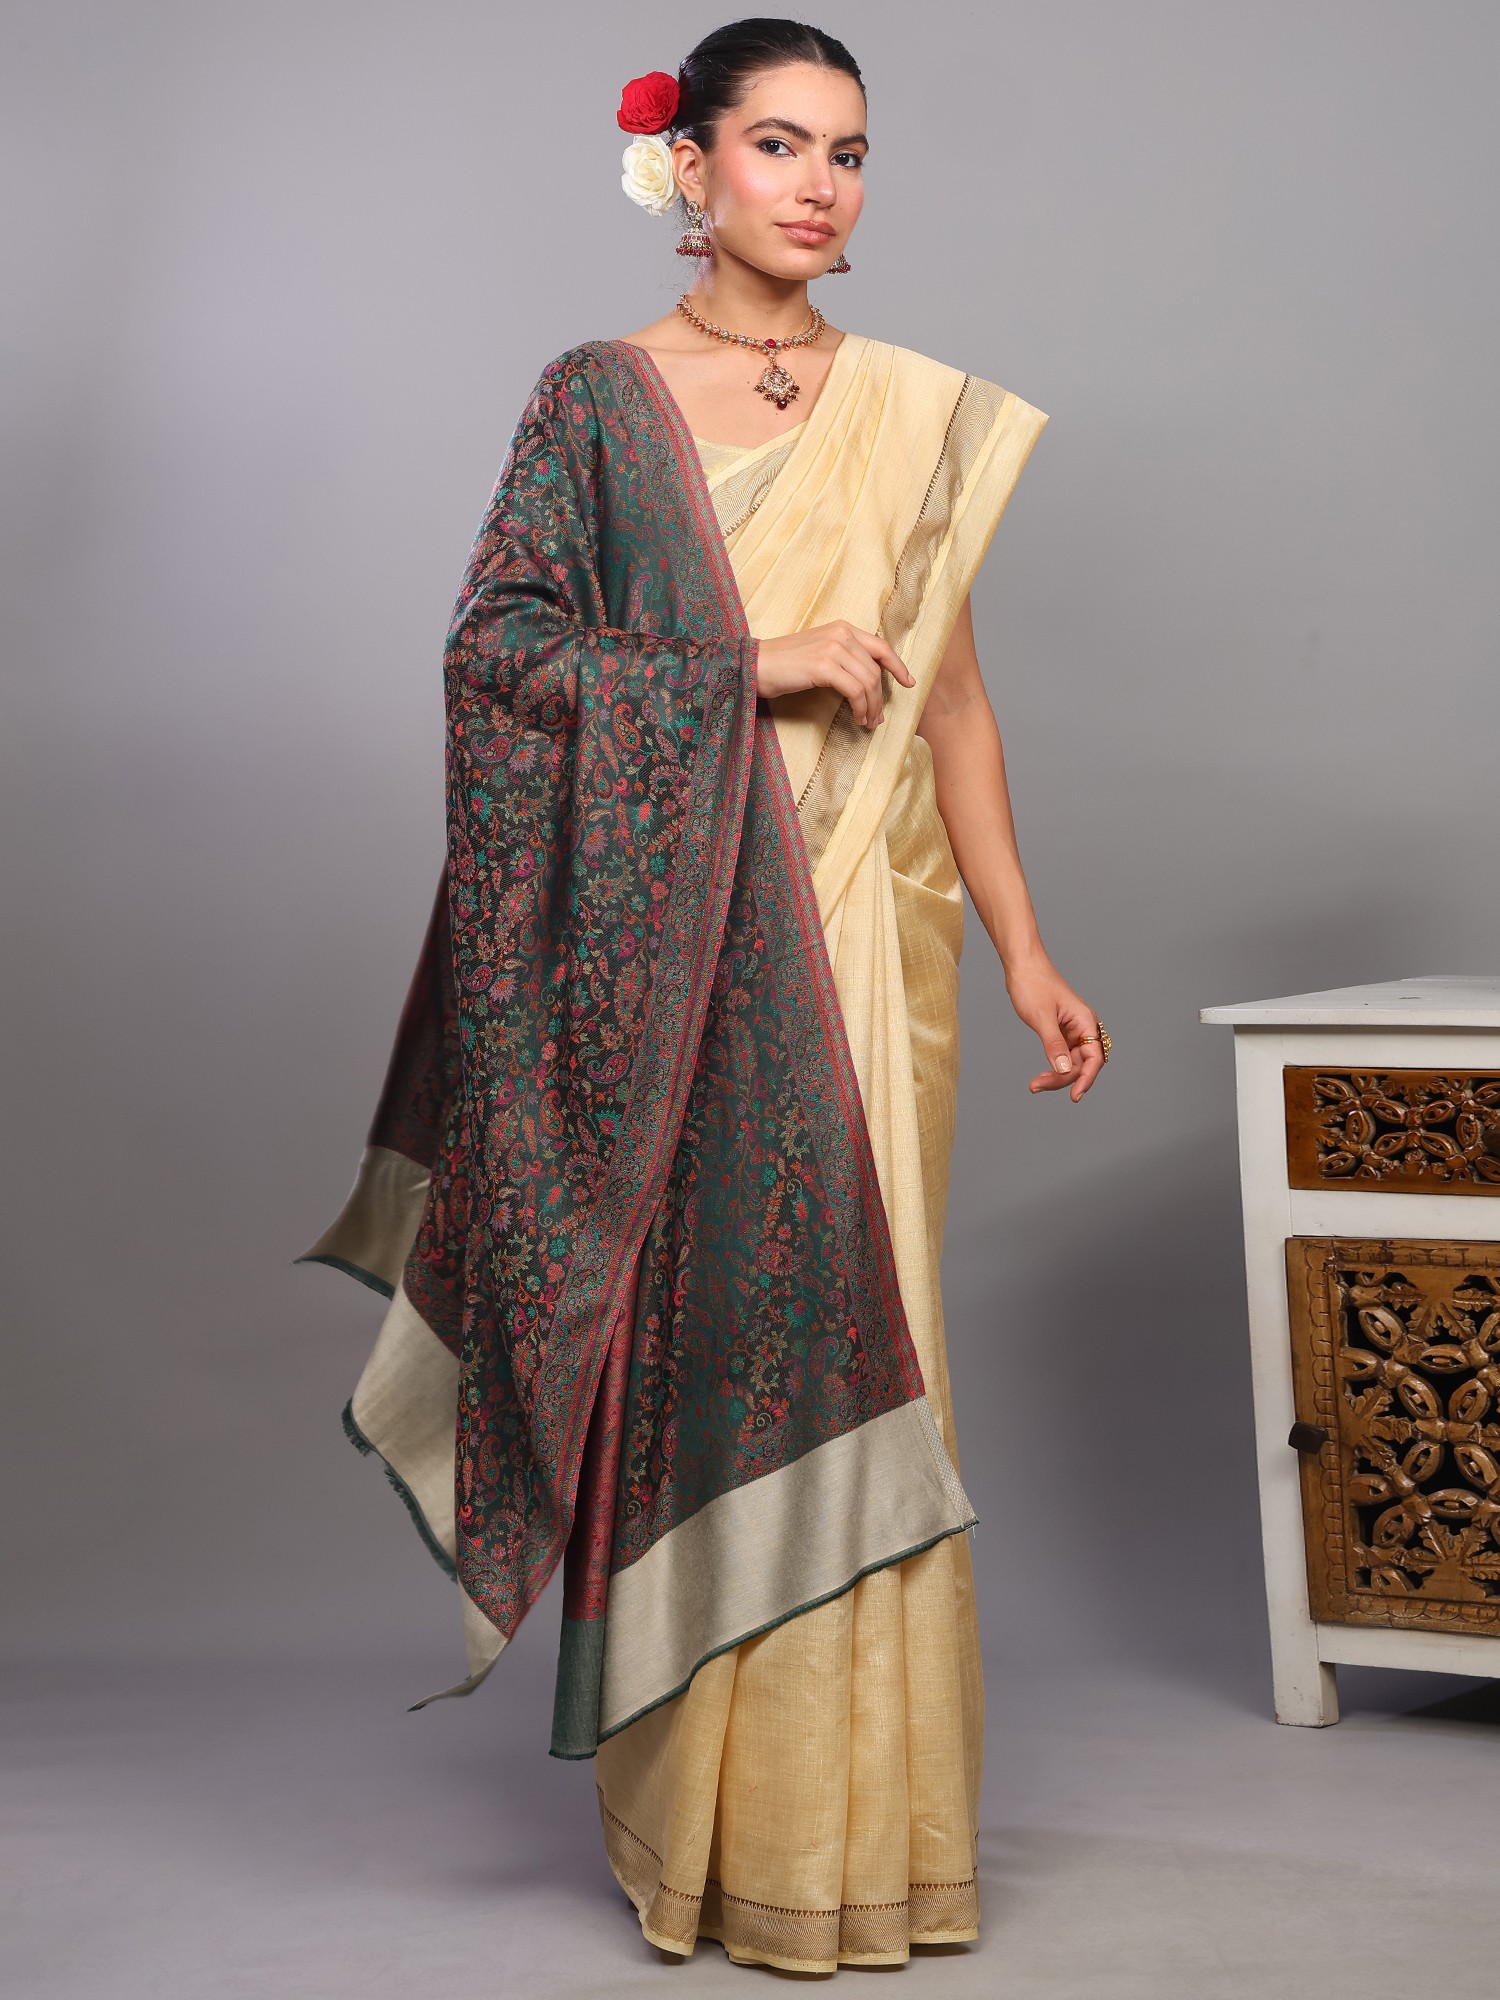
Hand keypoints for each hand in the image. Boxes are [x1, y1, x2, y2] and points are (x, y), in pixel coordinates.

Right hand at [755, 621, 914, 728]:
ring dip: (871, 707)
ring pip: (868, 682)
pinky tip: (856, 717)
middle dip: (881, 698)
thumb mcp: (819, 652)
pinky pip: (855, 690)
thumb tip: (868, 683)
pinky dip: (860, 707)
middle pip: (875, 670)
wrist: (755, 665)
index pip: (880, 646)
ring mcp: (832, 648)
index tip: (909, 682)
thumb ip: (843, 658)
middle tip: (877, 719)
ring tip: (867, 722)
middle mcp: (841, 634)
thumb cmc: (784, 664)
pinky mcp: (823, 666)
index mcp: (842, 628)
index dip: (898, 665)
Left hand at [1008, 960, 1107, 1103]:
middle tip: (1037, 1085)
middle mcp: (1083, 1026)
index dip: (1086, 1079)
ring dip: (1057, 1075)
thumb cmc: (1033, 984)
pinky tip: (1042, 1074)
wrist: (1022, 965)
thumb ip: (1054, 1045)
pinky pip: (1064, 1054)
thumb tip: (1064, 1070)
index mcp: (1085, 1021)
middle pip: (1083, 1063)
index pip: (1093, 1058)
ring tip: (1035, 1084)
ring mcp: (1073, 1029)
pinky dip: (1054, 1066)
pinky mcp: (1061, 1030)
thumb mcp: (1042, 1017)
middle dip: (1064, 1079)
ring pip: (1072, 1061)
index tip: (1074, 1096)